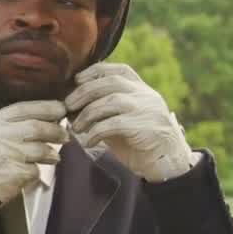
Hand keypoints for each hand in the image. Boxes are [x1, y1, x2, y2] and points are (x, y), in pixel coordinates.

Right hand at [0, 100, 67, 219]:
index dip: (46, 107)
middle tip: (64, 135)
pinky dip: (35, 172)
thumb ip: (1, 126)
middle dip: (55, 131)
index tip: (60, 109)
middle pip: (37, 127)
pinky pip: (35, 170)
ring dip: (51, 153)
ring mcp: (8, 155)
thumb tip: (34, 119)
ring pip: (41, 149)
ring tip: (53, 156)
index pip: (23, 108)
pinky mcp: (15, 174)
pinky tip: (30, 173)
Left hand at [65, 63, 192, 182]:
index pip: (118, 70)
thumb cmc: (136, 140)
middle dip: (84, 93)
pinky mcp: (147, 127)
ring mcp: (148, 109)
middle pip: (111, 83)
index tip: (76, 80)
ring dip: (87, 114)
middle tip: (67, 106)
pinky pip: (114, 124)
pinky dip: (96, 132)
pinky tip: (89, 142)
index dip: (95, 71)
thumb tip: (70, 103)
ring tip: (75, 128)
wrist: (165, 163)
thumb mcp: (120, 119)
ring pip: (111, 102)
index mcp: (141, 89)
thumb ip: (103, 107)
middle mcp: (146, 95)